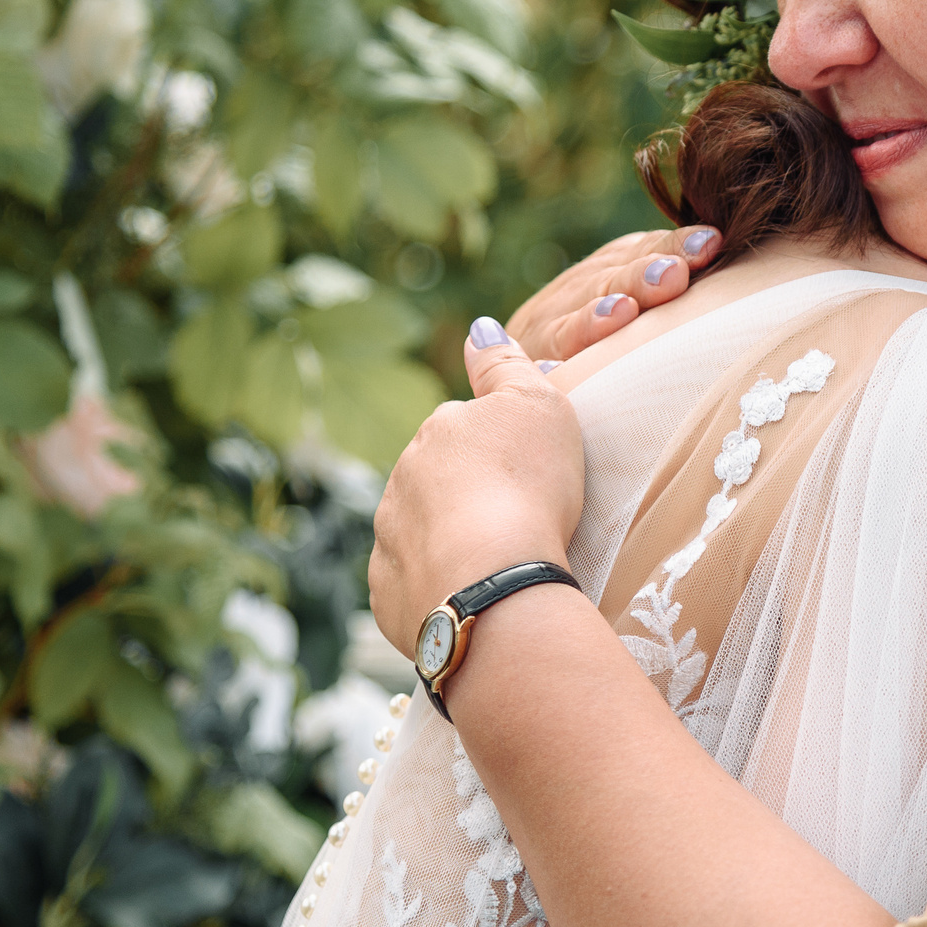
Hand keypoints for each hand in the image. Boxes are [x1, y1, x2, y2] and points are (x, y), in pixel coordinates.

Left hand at [367, 321, 586, 667]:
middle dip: (465, 496)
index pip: (461, 431)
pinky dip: (437, 587)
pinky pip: (413, 586)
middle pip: (435, 482)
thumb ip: (504, 363)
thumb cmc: (528, 488)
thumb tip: (478, 328)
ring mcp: (389, 543)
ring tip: (495, 564)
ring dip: (448, 542)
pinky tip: (472, 595)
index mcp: (435, 433)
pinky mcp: (388, 597)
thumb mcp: (537, 405)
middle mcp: (400, 483)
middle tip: (515, 520)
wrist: (497, 585)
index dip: (496, 451)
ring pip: (419, 534)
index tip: (526, 473)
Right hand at [507, 224, 724, 360]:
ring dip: (594, 319)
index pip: (643, 252)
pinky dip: (545, 371)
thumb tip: (732, 250)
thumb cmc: (611, 338)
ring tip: (622, 312)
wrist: (526, 368)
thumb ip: (672, 280)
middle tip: (674, 275)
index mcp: (608, 270)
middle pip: (609, 281)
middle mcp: (573, 294)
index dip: (674, 247)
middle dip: (641, 277)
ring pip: (569, 324)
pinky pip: (533, 373)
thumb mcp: (638, 300)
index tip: (713, 243)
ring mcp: (544, 332)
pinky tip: (555, 370)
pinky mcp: (524, 370)